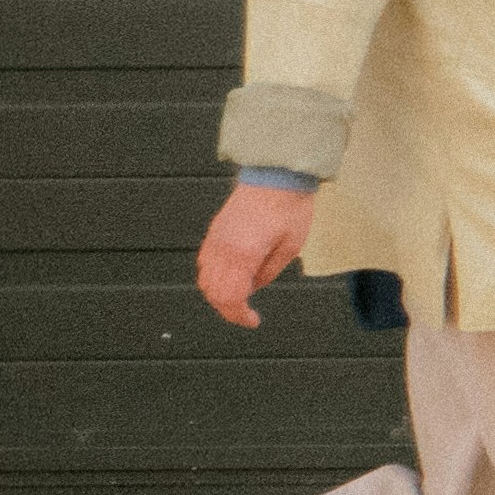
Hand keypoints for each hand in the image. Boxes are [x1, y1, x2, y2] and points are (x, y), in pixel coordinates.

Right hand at [197, 179, 318, 327]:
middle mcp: (224, 247)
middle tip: (246, 313)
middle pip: (214, 292)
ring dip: (218, 294)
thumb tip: (254, 287)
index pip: (231, 298)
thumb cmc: (288, 206)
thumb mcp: (290, 247)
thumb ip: (269, 273)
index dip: (240, 316)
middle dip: (228, 309)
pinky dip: (212, 275)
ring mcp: (216, 237)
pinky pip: (204, 260)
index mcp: (243, 255)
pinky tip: (229, 276)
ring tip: (238, 297)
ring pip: (204, 278)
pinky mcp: (216, 228)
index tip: (252, 320)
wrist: (277, 174)